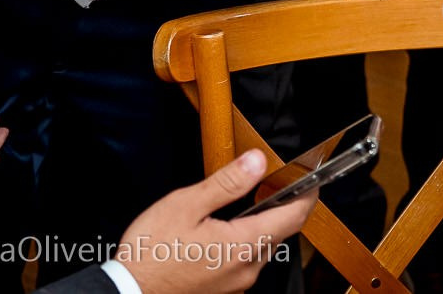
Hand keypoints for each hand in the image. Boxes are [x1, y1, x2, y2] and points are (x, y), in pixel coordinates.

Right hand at [118, 148, 312, 292]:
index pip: (292, 217)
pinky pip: (246, 261)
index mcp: (242, 245)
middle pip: (279, 233)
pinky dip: (245, 241)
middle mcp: (246, 269)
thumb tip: (256, 162)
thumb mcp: (186, 205)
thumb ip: (227, 183)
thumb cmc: (152, 252)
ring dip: (261, 225)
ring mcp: (237, 284)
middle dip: (280, 207)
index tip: (311, 180)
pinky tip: (225, 230)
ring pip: (262, 247)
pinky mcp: (225, 290)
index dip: (307, 196)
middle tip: (273, 183)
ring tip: (246, 203)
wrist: (131, 290)